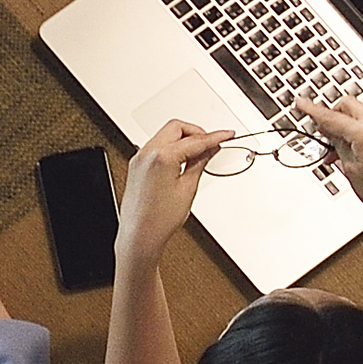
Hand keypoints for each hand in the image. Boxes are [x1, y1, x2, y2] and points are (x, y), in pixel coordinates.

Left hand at [117, 122, 232, 261]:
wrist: (140, 235)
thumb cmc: (159, 219)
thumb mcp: (188, 188)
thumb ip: (199, 163)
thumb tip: (209, 150)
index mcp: (162, 157)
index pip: (195, 139)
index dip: (214, 136)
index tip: (226, 135)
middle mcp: (147, 153)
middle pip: (177, 127)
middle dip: (197, 132)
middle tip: (212, 144)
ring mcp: (140, 158)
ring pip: (166, 134)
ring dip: (184, 139)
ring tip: (199, 153)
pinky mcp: (137, 165)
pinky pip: (156, 146)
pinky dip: (172, 147)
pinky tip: (183, 158)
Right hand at [295, 98, 362, 229]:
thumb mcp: (350, 169)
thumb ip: (337, 146)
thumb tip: (328, 133)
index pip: (332, 117)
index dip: (312, 110)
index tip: (300, 103)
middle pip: (346, 106)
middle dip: (331, 115)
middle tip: (321, 133)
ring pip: (357, 115)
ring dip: (343, 126)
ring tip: (335, 151)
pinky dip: (355, 133)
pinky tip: (349, 152)